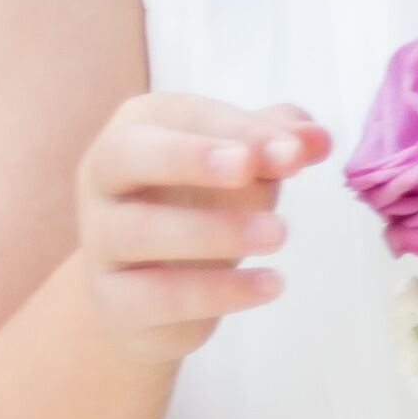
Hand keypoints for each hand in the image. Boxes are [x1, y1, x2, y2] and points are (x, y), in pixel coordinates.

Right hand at [72, 95, 324, 363]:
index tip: (295, 151)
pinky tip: (270, 284)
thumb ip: (275, 144)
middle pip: (127, 155)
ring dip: (214, 230)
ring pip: (140, 230)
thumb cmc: (198, 206)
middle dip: (190, 157)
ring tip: (279, 234)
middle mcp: (104, 179)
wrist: (148, 296)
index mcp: (135, 129)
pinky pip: (158, 296)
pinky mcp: (114, 301)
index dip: (239, 131)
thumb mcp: (240, 167)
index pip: (183, 118)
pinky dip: (217, 291)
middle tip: (249, 167)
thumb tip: (317, 137)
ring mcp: (100, 241)